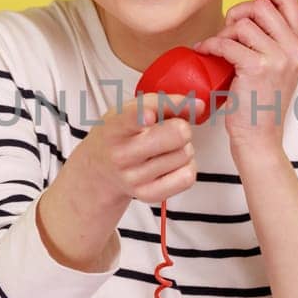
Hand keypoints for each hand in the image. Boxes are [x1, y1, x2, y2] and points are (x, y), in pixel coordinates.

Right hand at [37, 93, 203, 270]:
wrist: (99, 170)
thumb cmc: (118, 136)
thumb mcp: (130, 110)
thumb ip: (163, 103)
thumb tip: (197, 106)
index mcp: (115, 127)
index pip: (129, 118)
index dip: (143, 114)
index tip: (149, 115)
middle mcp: (121, 154)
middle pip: (176, 134)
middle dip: (182, 128)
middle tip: (171, 130)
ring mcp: (134, 178)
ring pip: (185, 154)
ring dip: (183, 148)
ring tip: (165, 148)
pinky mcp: (148, 195)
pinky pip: (187, 177)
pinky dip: (186, 168)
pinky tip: (171, 164)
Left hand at [193, 0, 297, 157]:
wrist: (260, 137)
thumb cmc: (262, 103)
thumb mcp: (278, 66)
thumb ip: (273, 39)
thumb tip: (250, 10)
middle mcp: (295, 48)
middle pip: (260, 7)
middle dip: (238, 14)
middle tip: (229, 32)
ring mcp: (278, 57)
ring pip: (243, 23)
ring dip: (224, 33)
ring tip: (221, 49)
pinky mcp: (257, 67)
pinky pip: (227, 42)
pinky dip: (211, 46)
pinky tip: (206, 52)